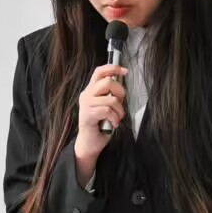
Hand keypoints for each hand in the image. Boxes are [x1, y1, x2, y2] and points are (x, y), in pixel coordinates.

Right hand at [74, 64, 127, 183]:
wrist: (89, 144)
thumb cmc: (100, 125)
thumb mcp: (108, 106)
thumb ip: (111, 95)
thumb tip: (121, 84)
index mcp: (91, 90)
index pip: (99, 72)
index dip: (113, 68)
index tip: (125, 71)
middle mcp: (86, 95)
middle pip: (107, 82)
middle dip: (120, 93)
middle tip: (120, 104)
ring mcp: (85, 105)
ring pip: (110, 99)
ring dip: (119, 110)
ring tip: (117, 118)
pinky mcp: (87, 115)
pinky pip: (107, 111)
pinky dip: (115, 118)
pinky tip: (113, 124)